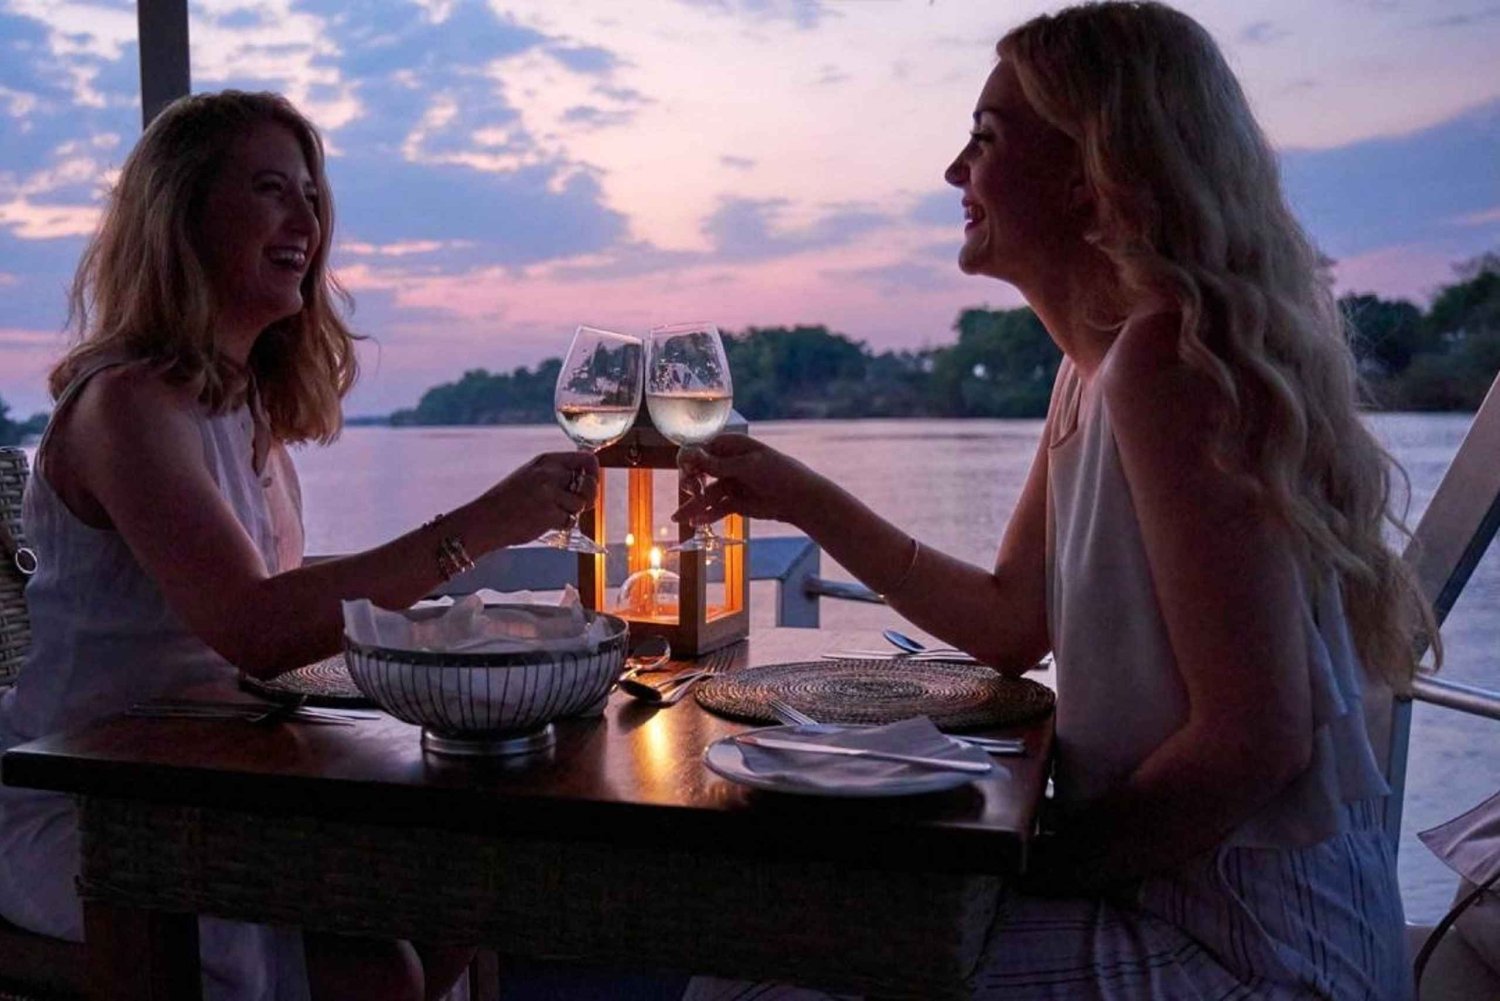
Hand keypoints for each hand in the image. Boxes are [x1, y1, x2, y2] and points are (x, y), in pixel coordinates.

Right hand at [474, 451, 598, 547]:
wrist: (483, 520)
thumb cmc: (507, 501)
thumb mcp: (531, 475)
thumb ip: (556, 474)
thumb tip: (589, 480)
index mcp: (546, 460)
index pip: (587, 458)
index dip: (594, 474)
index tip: (588, 485)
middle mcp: (549, 473)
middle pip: (590, 482)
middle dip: (588, 498)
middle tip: (575, 506)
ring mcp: (548, 492)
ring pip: (581, 504)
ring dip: (571, 513)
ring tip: (550, 514)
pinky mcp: (548, 513)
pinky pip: (570, 521)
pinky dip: (561, 525)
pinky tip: (543, 523)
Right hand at [672, 434, 820, 526]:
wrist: (800, 498)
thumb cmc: (779, 472)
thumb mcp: (748, 466)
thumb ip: (719, 464)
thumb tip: (691, 454)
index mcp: (731, 446)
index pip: (701, 448)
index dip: (689, 458)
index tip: (686, 469)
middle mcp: (727, 463)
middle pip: (699, 472)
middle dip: (690, 482)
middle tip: (691, 491)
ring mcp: (730, 484)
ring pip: (706, 494)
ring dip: (693, 505)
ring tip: (679, 519)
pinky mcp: (735, 503)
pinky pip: (716, 509)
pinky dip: (706, 516)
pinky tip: (695, 523)